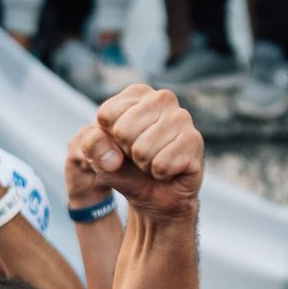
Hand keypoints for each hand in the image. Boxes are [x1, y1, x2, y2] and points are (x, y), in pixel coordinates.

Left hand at [70, 85, 203, 222]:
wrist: (154, 195)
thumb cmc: (125, 168)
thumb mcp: (98, 155)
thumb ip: (92, 144)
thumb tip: (113, 158)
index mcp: (136, 93)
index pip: (106, 114)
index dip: (108, 139)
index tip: (120, 144)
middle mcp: (162, 98)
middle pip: (124, 130)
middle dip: (126, 152)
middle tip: (138, 156)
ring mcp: (182, 117)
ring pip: (143, 149)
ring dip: (144, 165)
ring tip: (153, 162)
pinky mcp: (195, 140)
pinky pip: (162, 164)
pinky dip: (160, 174)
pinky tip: (168, 169)